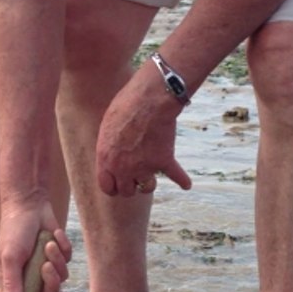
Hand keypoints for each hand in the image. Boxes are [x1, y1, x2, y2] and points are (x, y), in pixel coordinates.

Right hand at [0, 201, 71, 291]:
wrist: (29, 204)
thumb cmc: (14, 230)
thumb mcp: (10, 257)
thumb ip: (12, 283)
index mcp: (13, 281)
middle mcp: (29, 277)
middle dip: (50, 281)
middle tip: (46, 266)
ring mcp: (44, 266)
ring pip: (60, 278)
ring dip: (57, 260)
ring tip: (48, 244)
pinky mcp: (58, 255)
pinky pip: (67, 261)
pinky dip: (63, 247)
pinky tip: (54, 235)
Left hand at [96, 68, 193, 196]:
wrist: (149, 100)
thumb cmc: (125, 106)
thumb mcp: (107, 127)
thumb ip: (109, 146)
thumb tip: (113, 151)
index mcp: (107, 160)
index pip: (108, 188)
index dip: (113, 186)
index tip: (118, 182)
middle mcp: (124, 168)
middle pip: (127, 191)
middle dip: (131, 185)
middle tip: (134, 177)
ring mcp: (145, 167)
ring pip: (148, 187)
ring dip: (149, 183)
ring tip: (151, 176)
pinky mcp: (164, 160)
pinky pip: (175, 175)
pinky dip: (182, 180)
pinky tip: (185, 184)